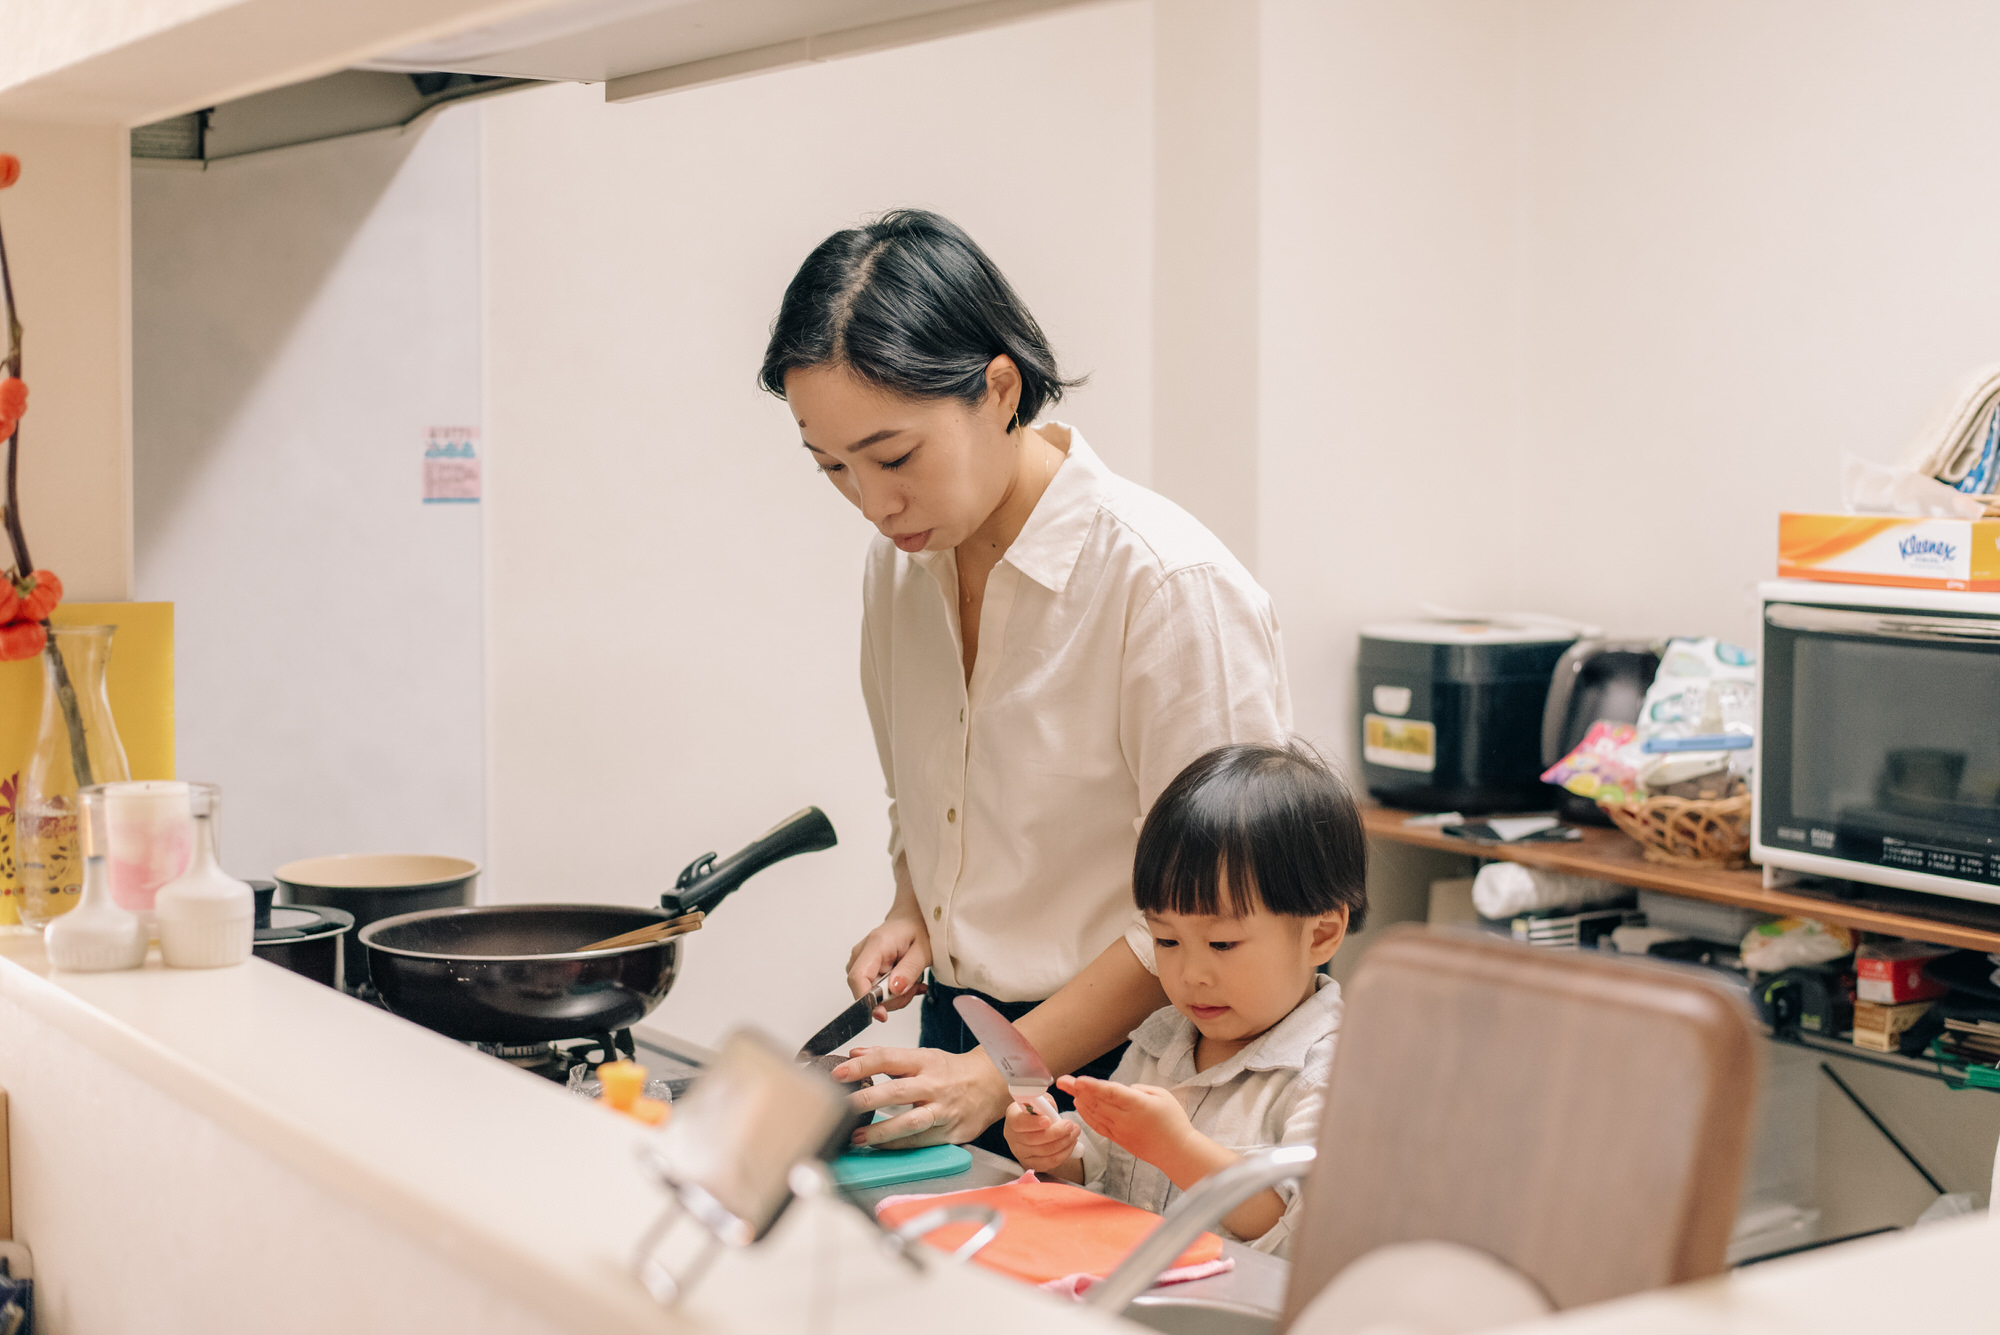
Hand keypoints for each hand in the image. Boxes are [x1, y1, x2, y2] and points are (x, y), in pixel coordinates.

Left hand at [832, 1045, 1010, 1147]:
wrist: (992, 1085)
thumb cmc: (953, 1071)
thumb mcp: (922, 1056)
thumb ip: (887, 1057)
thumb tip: (855, 1055)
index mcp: (925, 1062)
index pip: (888, 1059)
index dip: (861, 1066)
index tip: (839, 1073)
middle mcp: (934, 1085)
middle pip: (896, 1092)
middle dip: (866, 1100)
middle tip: (842, 1106)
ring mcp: (943, 1111)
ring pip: (909, 1123)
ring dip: (880, 1131)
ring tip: (857, 1136)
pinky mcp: (949, 1132)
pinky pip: (920, 1141)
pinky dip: (897, 1144)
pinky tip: (878, 1146)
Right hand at [846, 914, 930, 1020]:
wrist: (912, 917)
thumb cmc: (918, 928)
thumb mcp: (924, 949)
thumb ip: (910, 970)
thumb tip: (895, 989)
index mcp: (876, 944)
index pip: (858, 978)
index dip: (866, 1000)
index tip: (882, 1014)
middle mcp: (862, 952)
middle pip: (866, 991)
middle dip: (892, 998)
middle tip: (914, 987)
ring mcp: (861, 961)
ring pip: (871, 994)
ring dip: (896, 995)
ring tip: (913, 980)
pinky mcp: (865, 968)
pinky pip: (875, 990)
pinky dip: (893, 991)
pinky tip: (906, 981)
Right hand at [1003, 1101, 1079, 1172]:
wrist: (1032, 1126)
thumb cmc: (1037, 1110)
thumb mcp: (1039, 1100)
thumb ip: (1044, 1102)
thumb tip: (1049, 1107)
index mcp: (1013, 1117)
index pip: (1018, 1123)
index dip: (1033, 1123)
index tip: (1048, 1120)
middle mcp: (1013, 1137)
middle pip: (1032, 1140)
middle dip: (1056, 1133)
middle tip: (1070, 1125)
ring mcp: (1021, 1153)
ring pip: (1043, 1152)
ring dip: (1064, 1142)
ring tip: (1075, 1132)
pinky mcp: (1031, 1163)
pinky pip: (1049, 1162)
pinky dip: (1063, 1153)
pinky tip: (1071, 1143)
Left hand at [1060, 1076, 1194, 1165]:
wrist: (1176, 1151)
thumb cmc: (1173, 1121)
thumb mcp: (1163, 1095)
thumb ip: (1140, 1088)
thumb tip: (1124, 1089)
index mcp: (1138, 1105)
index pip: (1111, 1093)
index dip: (1093, 1086)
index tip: (1078, 1080)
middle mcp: (1126, 1119)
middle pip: (1097, 1102)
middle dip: (1077, 1090)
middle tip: (1062, 1080)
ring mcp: (1120, 1131)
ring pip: (1095, 1114)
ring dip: (1080, 1101)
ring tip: (1069, 1089)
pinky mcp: (1118, 1140)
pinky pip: (1098, 1126)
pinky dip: (1087, 1116)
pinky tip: (1080, 1106)